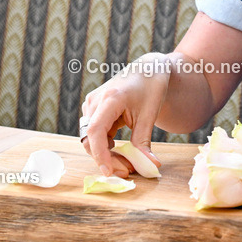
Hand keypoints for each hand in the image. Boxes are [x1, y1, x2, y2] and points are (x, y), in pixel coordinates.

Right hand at [81, 53, 169, 177]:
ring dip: (107, 155)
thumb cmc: (151, 87)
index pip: (96, 131)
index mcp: (110, 98)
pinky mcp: (95, 111)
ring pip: (92, 139)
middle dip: (106, 159)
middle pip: (91, 139)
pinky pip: (96, 135)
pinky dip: (107, 147)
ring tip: (129, 164)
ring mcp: (92, 105)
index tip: (108, 172)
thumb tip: (149, 167)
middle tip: (128, 172)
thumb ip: (144, 142)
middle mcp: (95, 101)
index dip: (99, 154)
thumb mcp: (150, 115)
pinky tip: (124, 154)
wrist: (147, 69)